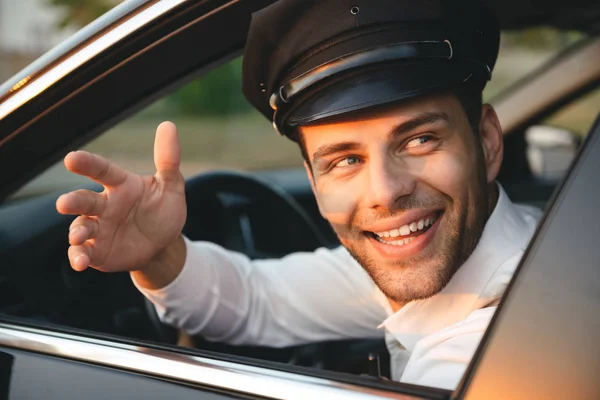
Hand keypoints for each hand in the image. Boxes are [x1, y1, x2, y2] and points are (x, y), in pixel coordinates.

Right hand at [56, 121, 186, 272]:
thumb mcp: (171, 187)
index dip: (87, 164)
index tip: (71, 158)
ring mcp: (99, 228)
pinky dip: (79, 257)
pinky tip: (81, 262)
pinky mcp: (98, 250)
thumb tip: (169, 125)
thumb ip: (168, 160)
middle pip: (84, 200)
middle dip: (73, 202)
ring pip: (80, 227)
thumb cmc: (163, 210)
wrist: (164, 245)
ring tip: (78, 237)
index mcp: (121, 185)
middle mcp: (104, 205)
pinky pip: (84, 252)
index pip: (101, 171)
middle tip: (63, 204)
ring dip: (76, 231)